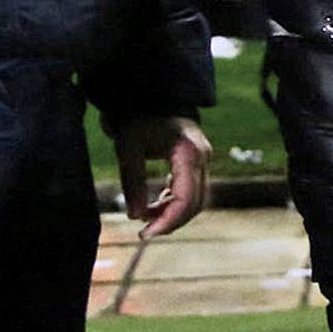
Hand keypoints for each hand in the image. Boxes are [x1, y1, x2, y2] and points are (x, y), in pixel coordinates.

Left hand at [112, 115, 210, 236]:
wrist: (150, 97)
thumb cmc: (139, 118)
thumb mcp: (129, 149)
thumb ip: (132, 183)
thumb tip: (135, 216)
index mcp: (189, 152)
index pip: (186, 198)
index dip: (167, 221)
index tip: (146, 235)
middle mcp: (203, 157)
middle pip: (195, 203)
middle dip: (171, 221)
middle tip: (145, 233)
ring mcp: (203, 161)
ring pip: (196, 200)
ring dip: (172, 214)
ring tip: (146, 218)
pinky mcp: (197, 164)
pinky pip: (191, 192)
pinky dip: (174, 203)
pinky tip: (154, 206)